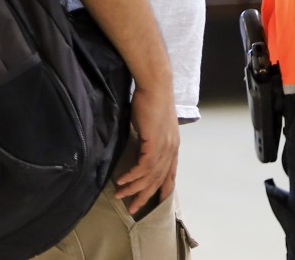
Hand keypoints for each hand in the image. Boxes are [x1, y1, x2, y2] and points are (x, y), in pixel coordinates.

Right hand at [116, 84, 178, 214]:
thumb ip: (150, 140)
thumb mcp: (153, 125)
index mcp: (173, 145)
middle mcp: (171, 149)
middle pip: (159, 179)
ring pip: (150, 176)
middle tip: (133, 208)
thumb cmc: (151, 101)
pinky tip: (122, 181)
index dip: (164, 188)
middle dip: (146, 195)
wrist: (155, 86)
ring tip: (120, 195)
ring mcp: (165, 147)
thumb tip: (139, 149)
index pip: (170, 173)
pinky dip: (132, 176)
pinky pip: (143, 167)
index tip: (157, 201)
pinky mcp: (155, 143)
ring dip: (134, 188)